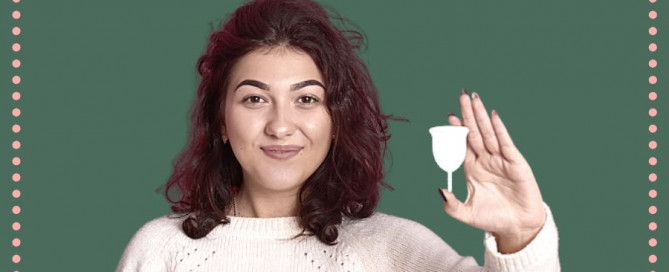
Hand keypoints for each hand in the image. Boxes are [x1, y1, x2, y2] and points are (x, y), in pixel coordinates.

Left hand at [439, 90, 545, 253]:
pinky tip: (493, 115)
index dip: (456, 130)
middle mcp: (486, 161)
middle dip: (468, 114)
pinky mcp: (516, 163)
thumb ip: (451, 205)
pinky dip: (499, 129)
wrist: (517, 228)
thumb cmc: (492, 219)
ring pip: (488, 133)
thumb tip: (440, 189)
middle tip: (462, 95)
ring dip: (481, 115)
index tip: (448, 115)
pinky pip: (506, 143)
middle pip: (474, 132)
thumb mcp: (466, 214)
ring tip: (475, 98)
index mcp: (472, 169)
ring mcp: (501, 160)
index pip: (462, 144)